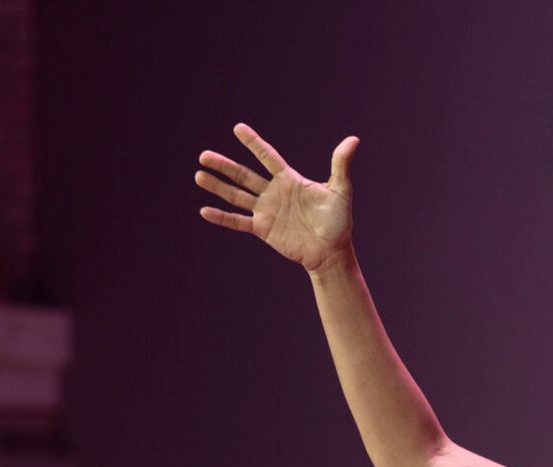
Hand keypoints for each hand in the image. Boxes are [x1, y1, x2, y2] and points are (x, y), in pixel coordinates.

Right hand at [195, 124, 359, 272]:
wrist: (332, 253)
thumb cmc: (339, 222)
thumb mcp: (340, 191)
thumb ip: (341, 165)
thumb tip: (353, 140)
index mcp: (289, 180)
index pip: (267, 157)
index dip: (253, 143)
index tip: (238, 128)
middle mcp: (274, 193)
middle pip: (243, 175)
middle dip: (224, 165)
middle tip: (204, 155)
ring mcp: (266, 211)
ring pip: (236, 196)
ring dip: (218, 186)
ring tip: (199, 175)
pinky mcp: (263, 229)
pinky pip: (238, 221)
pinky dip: (222, 217)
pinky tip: (205, 211)